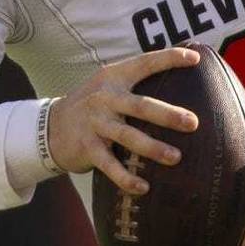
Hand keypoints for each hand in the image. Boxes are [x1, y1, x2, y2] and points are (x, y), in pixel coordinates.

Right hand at [49, 46, 200, 194]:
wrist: (50, 125)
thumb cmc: (94, 104)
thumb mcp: (109, 85)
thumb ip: (136, 82)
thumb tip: (180, 78)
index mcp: (114, 77)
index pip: (144, 63)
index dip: (169, 59)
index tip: (194, 58)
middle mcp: (104, 98)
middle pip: (140, 106)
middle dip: (167, 114)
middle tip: (193, 123)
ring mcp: (95, 123)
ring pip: (128, 136)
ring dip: (153, 148)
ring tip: (176, 157)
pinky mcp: (87, 147)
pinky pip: (109, 165)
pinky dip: (126, 178)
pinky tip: (143, 187)